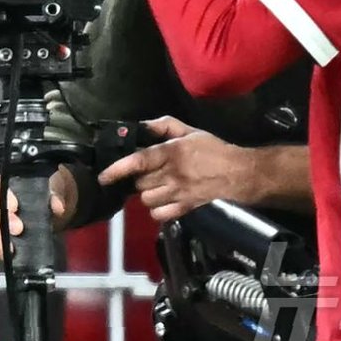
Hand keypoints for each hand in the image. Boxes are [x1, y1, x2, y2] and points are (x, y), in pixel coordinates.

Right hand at [0, 167, 75, 260]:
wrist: (35, 207)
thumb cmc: (34, 194)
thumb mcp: (45, 190)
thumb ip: (52, 196)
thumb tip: (58, 207)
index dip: (3, 196)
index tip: (15, 206)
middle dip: (2, 218)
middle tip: (18, 228)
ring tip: (11, 246)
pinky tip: (9, 252)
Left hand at [96, 117, 256, 222]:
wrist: (236, 173)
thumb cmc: (211, 149)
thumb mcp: (188, 130)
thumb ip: (163, 126)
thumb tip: (141, 127)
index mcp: (172, 152)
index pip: (139, 161)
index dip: (118, 169)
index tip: (104, 177)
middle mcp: (173, 174)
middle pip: (140, 182)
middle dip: (137, 178)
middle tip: (145, 172)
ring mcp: (179, 193)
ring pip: (146, 199)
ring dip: (145, 193)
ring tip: (154, 185)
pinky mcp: (185, 207)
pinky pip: (159, 214)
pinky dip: (155, 209)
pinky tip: (161, 200)